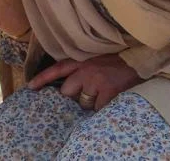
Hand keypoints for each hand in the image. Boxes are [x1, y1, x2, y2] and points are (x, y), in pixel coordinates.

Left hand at [27, 54, 141, 110]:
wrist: (139, 61)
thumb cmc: (116, 63)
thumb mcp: (95, 60)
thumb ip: (81, 69)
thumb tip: (67, 88)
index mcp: (81, 61)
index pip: (57, 69)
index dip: (42, 78)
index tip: (30, 87)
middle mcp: (85, 70)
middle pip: (67, 92)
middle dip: (75, 96)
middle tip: (89, 92)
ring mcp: (96, 81)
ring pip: (83, 103)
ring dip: (91, 103)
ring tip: (103, 93)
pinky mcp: (107, 92)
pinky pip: (97, 109)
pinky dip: (103, 108)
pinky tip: (110, 100)